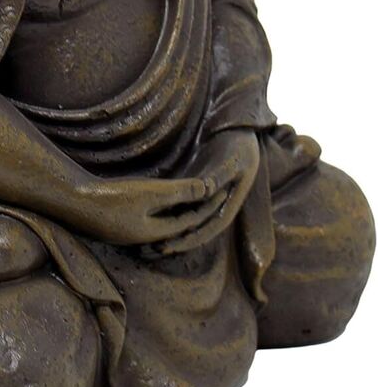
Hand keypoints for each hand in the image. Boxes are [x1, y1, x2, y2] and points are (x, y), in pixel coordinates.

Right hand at [76, 175, 219, 245]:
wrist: (73, 201)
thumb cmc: (112, 197)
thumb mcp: (150, 192)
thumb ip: (180, 191)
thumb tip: (208, 188)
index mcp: (155, 234)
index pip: (189, 221)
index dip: (206, 204)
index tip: (222, 189)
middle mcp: (143, 239)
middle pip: (177, 227)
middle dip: (195, 212)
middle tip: (213, 196)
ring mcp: (128, 235)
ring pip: (162, 225)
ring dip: (178, 213)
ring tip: (191, 199)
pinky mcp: (117, 227)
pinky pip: (148, 221)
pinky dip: (161, 212)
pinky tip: (158, 199)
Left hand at [144, 129, 259, 255]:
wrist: (239, 137)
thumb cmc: (239, 148)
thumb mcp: (232, 161)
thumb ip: (219, 175)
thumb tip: (207, 189)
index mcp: (228, 206)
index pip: (207, 230)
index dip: (189, 240)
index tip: (171, 246)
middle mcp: (216, 209)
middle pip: (194, 231)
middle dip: (175, 241)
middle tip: (154, 249)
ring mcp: (205, 202)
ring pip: (186, 222)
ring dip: (170, 233)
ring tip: (147, 242)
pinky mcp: (196, 193)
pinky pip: (181, 208)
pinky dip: (168, 216)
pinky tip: (149, 219)